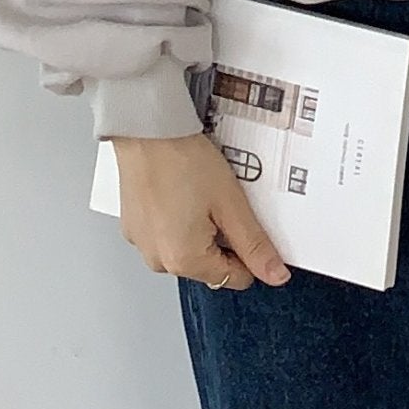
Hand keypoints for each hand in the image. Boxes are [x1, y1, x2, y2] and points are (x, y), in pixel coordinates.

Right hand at [112, 132, 290, 289]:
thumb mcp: (231, 204)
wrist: (145, 130)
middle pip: (209, 266)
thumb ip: (254, 245)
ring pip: (187, 250)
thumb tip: (275, 275)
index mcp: (183, 260)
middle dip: (222, 239)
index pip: (235, 278)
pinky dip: (178, 220)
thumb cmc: (182, 160)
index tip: (246, 223)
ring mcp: (141, 243)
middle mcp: (157, 260)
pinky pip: (167, 235)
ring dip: (200, 230)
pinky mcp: (133, 227)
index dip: (249, 253)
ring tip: (199, 194)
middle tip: (220, 202)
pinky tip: (182, 192)